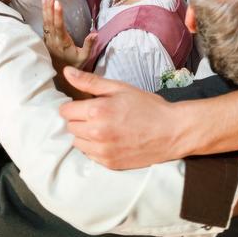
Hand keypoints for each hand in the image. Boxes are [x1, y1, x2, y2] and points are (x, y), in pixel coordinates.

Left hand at [41, 0, 95, 67]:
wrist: (60, 75)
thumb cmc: (74, 65)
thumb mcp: (84, 57)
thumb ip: (89, 45)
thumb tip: (95, 34)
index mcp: (63, 42)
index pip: (59, 26)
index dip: (58, 14)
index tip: (57, 3)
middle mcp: (53, 40)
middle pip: (50, 22)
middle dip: (49, 8)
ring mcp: (48, 40)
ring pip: (45, 23)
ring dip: (45, 9)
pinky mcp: (46, 40)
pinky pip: (44, 26)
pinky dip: (44, 16)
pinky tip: (44, 8)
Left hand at [59, 67, 180, 168]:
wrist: (172, 132)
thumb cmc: (148, 107)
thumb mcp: (119, 88)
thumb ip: (90, 81)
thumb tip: (66, 72)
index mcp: (96, 111)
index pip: (65, 111)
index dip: (74, 105)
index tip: (86, 104)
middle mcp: (96, 133)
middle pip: (70, 127)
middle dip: (79, 119)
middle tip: (98, 115)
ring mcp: (102, 151)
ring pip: (77, 142)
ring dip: (85, 135)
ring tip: (103, 128)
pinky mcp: (109, 164)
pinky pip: (90, 155)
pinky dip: (95, 147)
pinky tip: (110, 140)